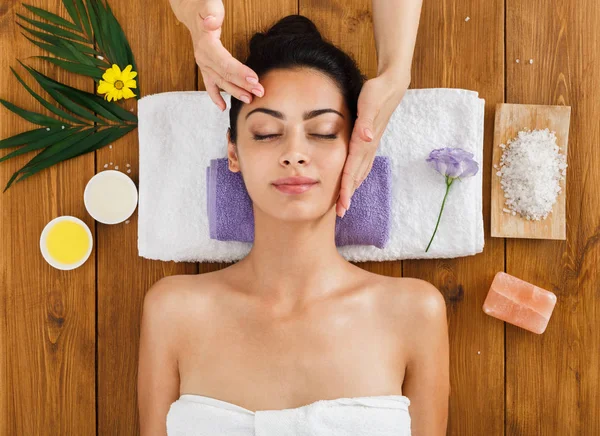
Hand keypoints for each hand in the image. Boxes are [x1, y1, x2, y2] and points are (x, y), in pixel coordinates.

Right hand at [186, 0, 263, 110]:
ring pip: (220, 82)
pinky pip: (210, 85)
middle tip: (260, 92)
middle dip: (243, 85)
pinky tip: (223, 107)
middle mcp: (202, 58)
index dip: (240, 72)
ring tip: (250, 99)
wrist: (193, 10)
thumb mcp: (208, 5)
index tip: (255, 79)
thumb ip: (211, 12)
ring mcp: (203, 65)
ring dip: (235, 92)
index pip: (224, 62)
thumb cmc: (204, 6)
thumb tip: (211, 22)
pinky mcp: (206, 68)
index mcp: (205, 45)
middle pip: (225, 75)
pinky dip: (215, 97)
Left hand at [336, 70, 410, 217]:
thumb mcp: (370, 103)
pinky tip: (352, 180)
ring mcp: (370, 145)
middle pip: (356, 177)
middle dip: (348, 196)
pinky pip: (362, 164)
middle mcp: (368, 147)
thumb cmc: (377, 92)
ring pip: (360, 172)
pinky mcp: (370, 141)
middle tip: (340, 213)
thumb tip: (367, 138)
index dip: (346, 190)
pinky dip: (356, 176)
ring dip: (352, 188)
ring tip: (344, 202)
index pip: (352, 171)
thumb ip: (368, 121)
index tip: (341, 206)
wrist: (392, 85)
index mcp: (364, 142)